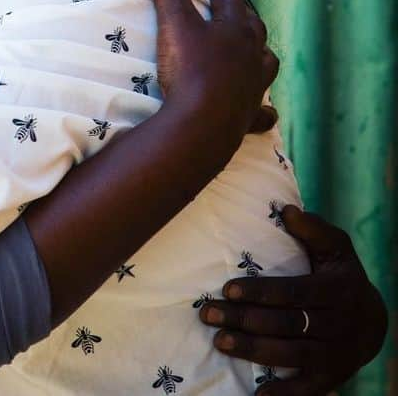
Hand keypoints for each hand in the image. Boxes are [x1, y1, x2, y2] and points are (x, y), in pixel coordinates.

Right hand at [145, 0, 279, 145]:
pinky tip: (265, 109)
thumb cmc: (190, 69)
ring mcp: (253, 85)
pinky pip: (261, 111)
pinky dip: (263, 108)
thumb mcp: (174, 21)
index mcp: (235, 29)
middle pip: (251, 25)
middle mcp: (251, 54)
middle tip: (233, 1)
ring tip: (254, 49)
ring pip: (263, 63)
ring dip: (259, 53)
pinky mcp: (248, 115)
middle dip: (241, 10)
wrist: (202, 124)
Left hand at [200, 206, 386, 394]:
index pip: (294, 292)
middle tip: (210, 315)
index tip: (228, 289)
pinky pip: (308, 388)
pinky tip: (258, 395)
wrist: (376, 322)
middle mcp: (337, 324)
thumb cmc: (342, 277)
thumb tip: (287, 210)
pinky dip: (285, 393)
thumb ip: (314, 230)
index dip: (261, 292)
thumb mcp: (336, 249)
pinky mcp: (332, 376)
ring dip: (254, 350)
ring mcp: (336, 353)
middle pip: (287, 324)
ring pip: (292, 354)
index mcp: (336, 291)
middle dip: (245, 319)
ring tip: (221, 343)